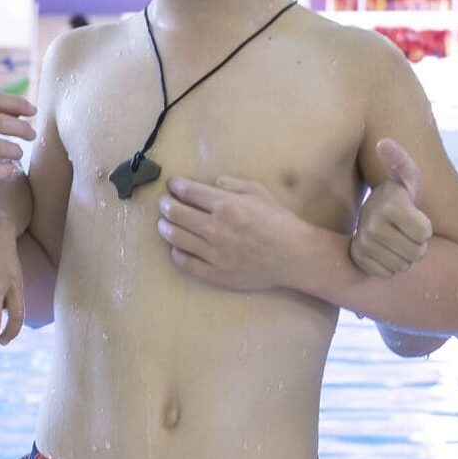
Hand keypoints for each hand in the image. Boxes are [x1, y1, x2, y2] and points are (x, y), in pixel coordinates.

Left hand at [157, 176, 317, 293]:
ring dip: (165, 228)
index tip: (171, 185)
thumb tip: (211, 185)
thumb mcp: (259, 192)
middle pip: (176, 214)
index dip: (175, 186)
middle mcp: (214, 228)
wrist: (294, 256)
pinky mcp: (215, 273)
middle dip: (166, 205)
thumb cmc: (279, 221)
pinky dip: (177, 253)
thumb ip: (232, 184)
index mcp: (225, 205)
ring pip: (176, 238)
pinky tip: (176, 248)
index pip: (188, 192)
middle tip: (164, 203)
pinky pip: (186, 263)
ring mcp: (212, 253)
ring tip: (163, 224)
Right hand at [350, 137, 431, 278]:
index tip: (417, 218)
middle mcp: (372, 224)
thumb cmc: (400, 196)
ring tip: (399, 243)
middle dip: (418, 246)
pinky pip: (386, 273)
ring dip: (406, 258)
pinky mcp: (358, 258)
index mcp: (390, 204)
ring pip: (402, 266)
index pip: (424, 232)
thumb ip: (401, 161)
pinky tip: (387, 253)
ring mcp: (363, 242)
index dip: (425, 228)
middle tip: (409, 234)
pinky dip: (391, 267)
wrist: (374, 215)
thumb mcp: (408, 177)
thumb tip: (383, 143)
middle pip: (415, 252)